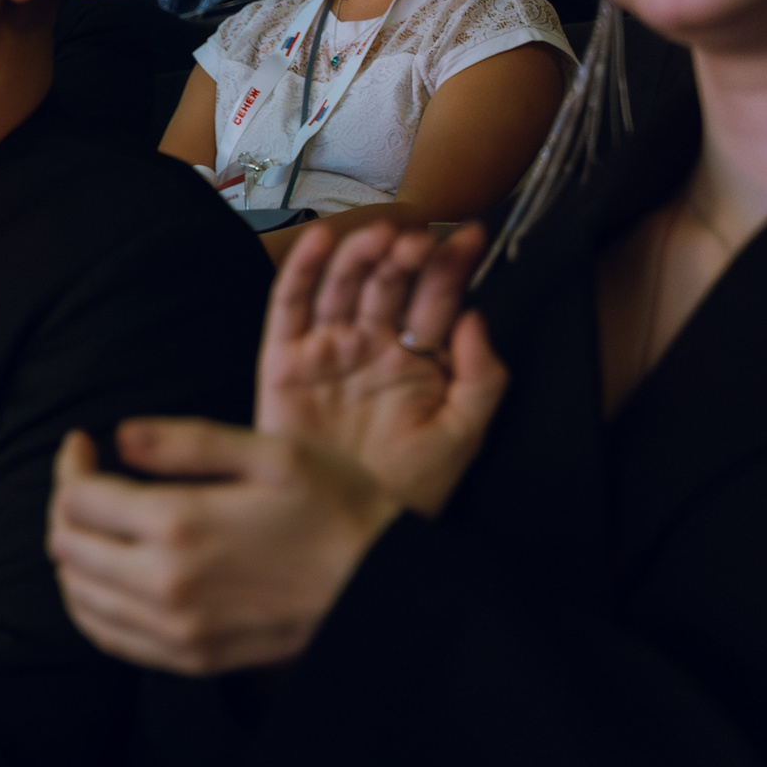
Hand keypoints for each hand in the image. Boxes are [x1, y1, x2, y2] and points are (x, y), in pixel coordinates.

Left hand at [45, 422, 399, 676]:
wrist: (386, 590)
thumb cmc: (338, 510)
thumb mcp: (273, 454)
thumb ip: (186, 441)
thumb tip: (117, 437)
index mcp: (179, 524)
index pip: (78, 498)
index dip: (70, 466)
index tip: (84, 445)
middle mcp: (165, 584)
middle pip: (66, 546)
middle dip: (66, 506)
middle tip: (89, 481)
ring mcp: (175, 628)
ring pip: (78, 595)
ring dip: (73, 555)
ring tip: (96, 525)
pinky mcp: (189, 658)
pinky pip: (108, 636)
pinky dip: (91, 604)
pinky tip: (107, 577)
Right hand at [258, 222, 506, 517]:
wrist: (348, 530)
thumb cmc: (408, 488)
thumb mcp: (463, 435)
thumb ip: (482, 377)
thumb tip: (475, 318)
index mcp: (417, 360)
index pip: (437, 298)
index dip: (454, 266)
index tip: (472, 238)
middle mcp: (371, 348)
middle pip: (389, 284)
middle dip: (407, 256)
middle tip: (420, 243)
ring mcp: (327, 352)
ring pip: (343, 286)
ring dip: (361, 254)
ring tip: (381, 236)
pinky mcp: (284, 363)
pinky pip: (290, 307)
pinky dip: (303, 271)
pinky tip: (321, 241)